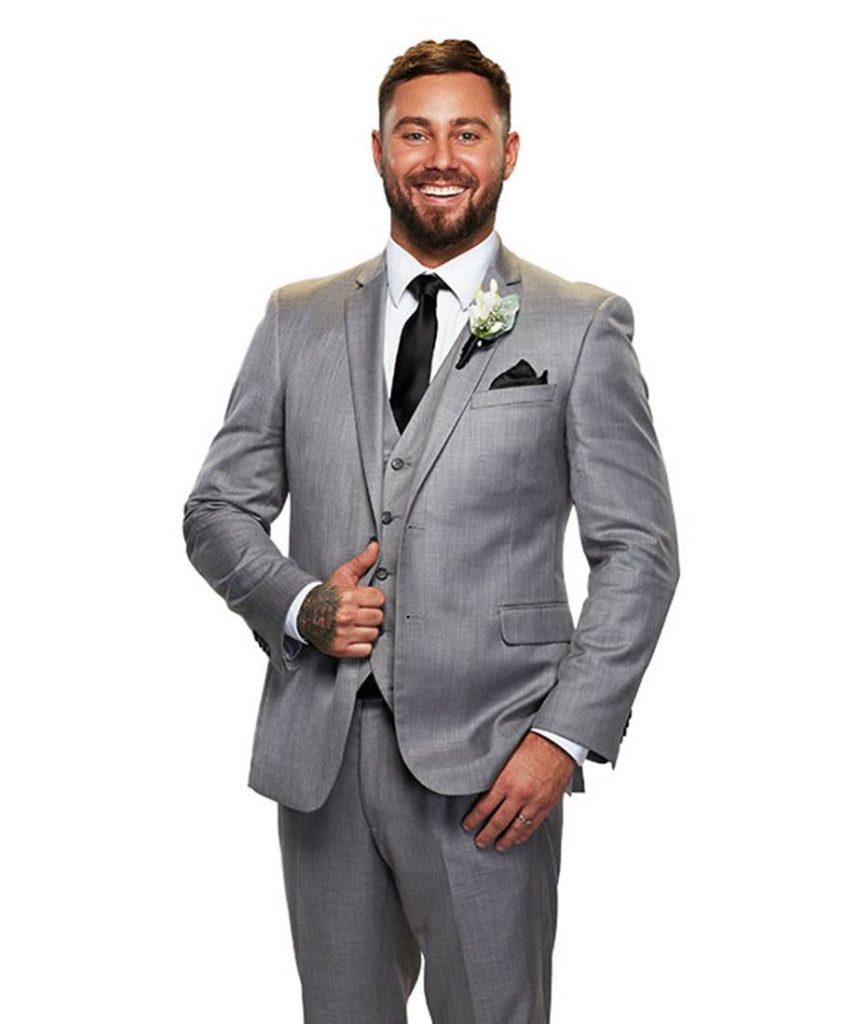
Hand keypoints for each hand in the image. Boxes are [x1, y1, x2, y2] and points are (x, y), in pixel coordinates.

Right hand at [297, 540, 384, 657]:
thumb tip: (375, 546)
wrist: (304, 613)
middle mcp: (345, 616)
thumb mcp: (343, 575)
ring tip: (356, 623)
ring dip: (367, 629)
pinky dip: (362, 645)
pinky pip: (366, 649)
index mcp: (348, 597)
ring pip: (374, 634)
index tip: (364, 599)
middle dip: (371, 614)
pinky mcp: (340, 648)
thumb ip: (362, 561)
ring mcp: (343, 634)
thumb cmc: (327, 594)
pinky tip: (353, 635)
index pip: (379, 599)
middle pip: (378, 617)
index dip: (373, 598)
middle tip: (360, 611)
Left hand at [461, 732, 575, 851]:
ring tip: (497, 846)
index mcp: (505, 781)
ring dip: (505, 839)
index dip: (474, 819)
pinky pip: (533, 825)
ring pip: (516, 828)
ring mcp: (534, 802)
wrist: (558, 742)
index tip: (467, 825)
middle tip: (479, 842)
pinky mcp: (546, 805)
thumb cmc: (532, 744)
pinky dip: (524, 834)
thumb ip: (498, 776)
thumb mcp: (508, 758)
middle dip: (486, 834)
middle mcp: (519, 795)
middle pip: (498, 822)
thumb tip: (486, 790)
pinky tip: (517, 839)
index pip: (484, 807)